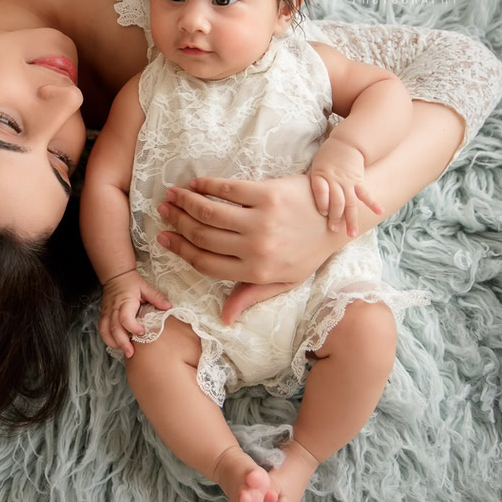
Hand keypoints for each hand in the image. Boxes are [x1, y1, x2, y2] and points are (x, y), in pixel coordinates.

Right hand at [99, 270, 171, 357]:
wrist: (116, 276)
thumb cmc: (131, 282)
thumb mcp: (146, 287)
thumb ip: (157, 297)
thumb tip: (169, 307)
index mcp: (125, 302)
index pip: (125, 318)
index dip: (133, 328)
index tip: (142, 332)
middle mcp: (114, 309)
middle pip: (114, 329)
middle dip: (122, 343)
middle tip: (131, 353)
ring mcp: (107, 313)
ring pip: (105, 331)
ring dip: (113, 343)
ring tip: (124, 351)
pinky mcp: (103, 316)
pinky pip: (102, 330)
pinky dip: (108, 339)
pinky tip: (117, 345)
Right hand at [154, 174, 343, 322]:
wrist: (337, 218)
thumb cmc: (309, 251)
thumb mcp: (284, 282)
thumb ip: (252, 296)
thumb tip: (224, 317)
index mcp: (256, 272)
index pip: (206, 263)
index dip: (181, 250)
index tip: (164, 238)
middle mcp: (256, 248)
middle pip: (203, 236)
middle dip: (178, 223)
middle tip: (164, 212)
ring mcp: (261, 220)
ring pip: (210, 212)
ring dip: (185, 203)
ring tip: (172, 196)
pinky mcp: (267, 194)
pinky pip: (227, 189)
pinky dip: (206, 185)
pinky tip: (195, 183)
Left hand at [306, 136, 384, 238]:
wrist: (346, 143)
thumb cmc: (326, 157)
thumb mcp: (314, 167)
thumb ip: (312, 184)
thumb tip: (300, 202)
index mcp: (320, 176)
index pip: (321, 191)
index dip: (323, 203)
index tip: (323, 214)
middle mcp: (335, 180)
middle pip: (336, 201)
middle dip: (335, 217)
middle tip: (333, 230)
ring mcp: (348, 182)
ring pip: (350, 203)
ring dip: (351, 219)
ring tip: (352, 234)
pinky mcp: (359, 181)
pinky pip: (365, 194)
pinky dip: (373, 203)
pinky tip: (379, 212)